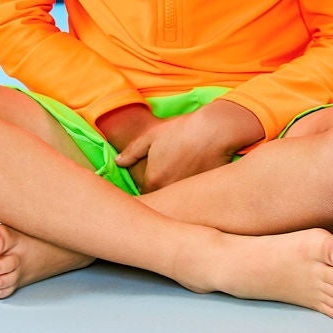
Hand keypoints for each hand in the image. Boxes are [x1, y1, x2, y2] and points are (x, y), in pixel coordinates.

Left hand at [113, 99, 262, 191]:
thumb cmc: (181, 130)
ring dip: (176, 196)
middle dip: (160, 196)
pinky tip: (196, 180)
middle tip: (165, 182)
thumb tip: (118, 162)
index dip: (146, 189)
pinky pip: (194, 199)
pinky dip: (193, 195)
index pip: (144, 196)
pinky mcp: (204, 193)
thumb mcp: (152, 136)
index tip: (150, 182)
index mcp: (153, 180)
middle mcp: (168, 191)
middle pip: (160, 201)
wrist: (214, 131)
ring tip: (181, 181)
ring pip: (177, 201)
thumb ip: (132, 151)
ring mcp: (187, 194)